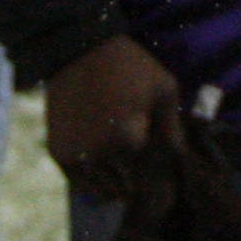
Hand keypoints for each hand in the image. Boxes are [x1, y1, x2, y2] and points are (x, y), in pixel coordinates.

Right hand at [46, 33, 182, 200]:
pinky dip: (92, 180)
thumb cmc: (128, 67)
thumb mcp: (163, 88)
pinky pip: (80, 185)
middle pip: (127, 189)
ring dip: (114, 183)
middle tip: (138, 161)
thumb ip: (173, 127)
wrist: (79, 49)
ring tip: (120, 161)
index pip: (150, 177)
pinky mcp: (58, 154)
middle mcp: (99, 154)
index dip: (156, 171)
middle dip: (136, 179)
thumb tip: (181, 160)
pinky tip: (102, 162)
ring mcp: (76, 156)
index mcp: (127, 139)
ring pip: (103, 191)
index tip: (157, 162)